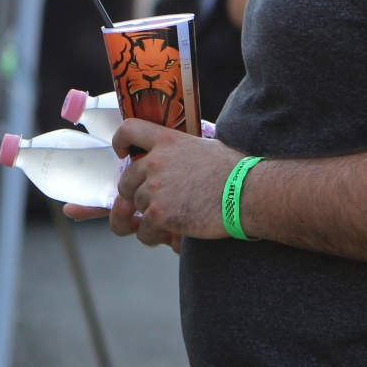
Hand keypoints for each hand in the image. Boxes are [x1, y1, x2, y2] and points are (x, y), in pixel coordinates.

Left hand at [77, 118, 245, 250]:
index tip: (122, 154)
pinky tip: (170, 234)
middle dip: (134, 193)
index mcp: (167, 141)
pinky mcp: (160, 214)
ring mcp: (155, 189)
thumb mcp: (205, 147)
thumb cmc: (234, 172)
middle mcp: (156, 162)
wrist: (247, 194)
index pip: (129, 130)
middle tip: (153, 201)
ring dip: (149, 216)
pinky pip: (144, 230)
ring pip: (136, 207)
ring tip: (171, 219)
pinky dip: (154, 235)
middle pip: (126, 180)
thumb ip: (181, 151)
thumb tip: (177, 157)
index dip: (120, 142)